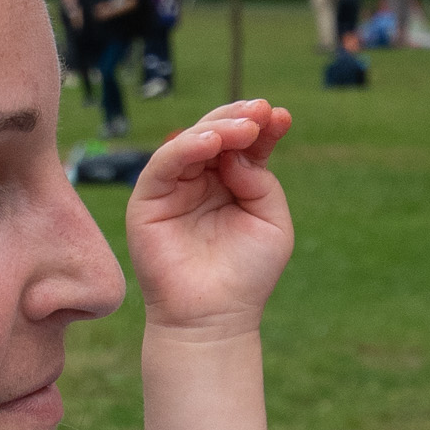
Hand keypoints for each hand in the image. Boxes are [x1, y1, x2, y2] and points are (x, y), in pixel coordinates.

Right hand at [127, 99, 294, 340]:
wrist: (214, 318)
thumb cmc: (246, 275)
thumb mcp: (272, 222)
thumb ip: (260, 181)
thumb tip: (239, 152)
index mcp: (230, 183)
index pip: (244, 145)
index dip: (262, 127)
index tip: (281, 116)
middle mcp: (200, 180)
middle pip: (216, 134)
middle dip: (239, 118)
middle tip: (262, 111)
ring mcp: (173, 188)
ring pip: (190, 142)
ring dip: (218, 128)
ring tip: (245, 127)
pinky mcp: (147, 200)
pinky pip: (164, 164)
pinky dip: (186, 147)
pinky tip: (213, 142)